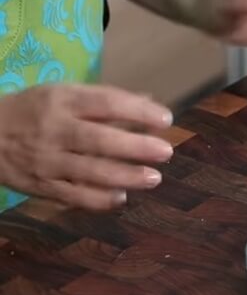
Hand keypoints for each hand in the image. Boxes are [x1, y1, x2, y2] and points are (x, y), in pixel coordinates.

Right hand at [0, 84, 173, 210]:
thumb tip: (151, 103)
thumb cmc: (33, 111)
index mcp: (62, 100)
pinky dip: (100, 199)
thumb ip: (105, 101)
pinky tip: (122, 197)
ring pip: (91, 171)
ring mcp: (47, 160)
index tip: (165, 120)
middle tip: (166, 152)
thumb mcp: (63, 95)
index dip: (138, 111)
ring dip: (126, 176)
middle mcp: (54, 129)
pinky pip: (74, 196)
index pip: (105, 103)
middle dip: (137, 147)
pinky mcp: (41, 185)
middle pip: (100, 139)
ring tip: (154, 178)